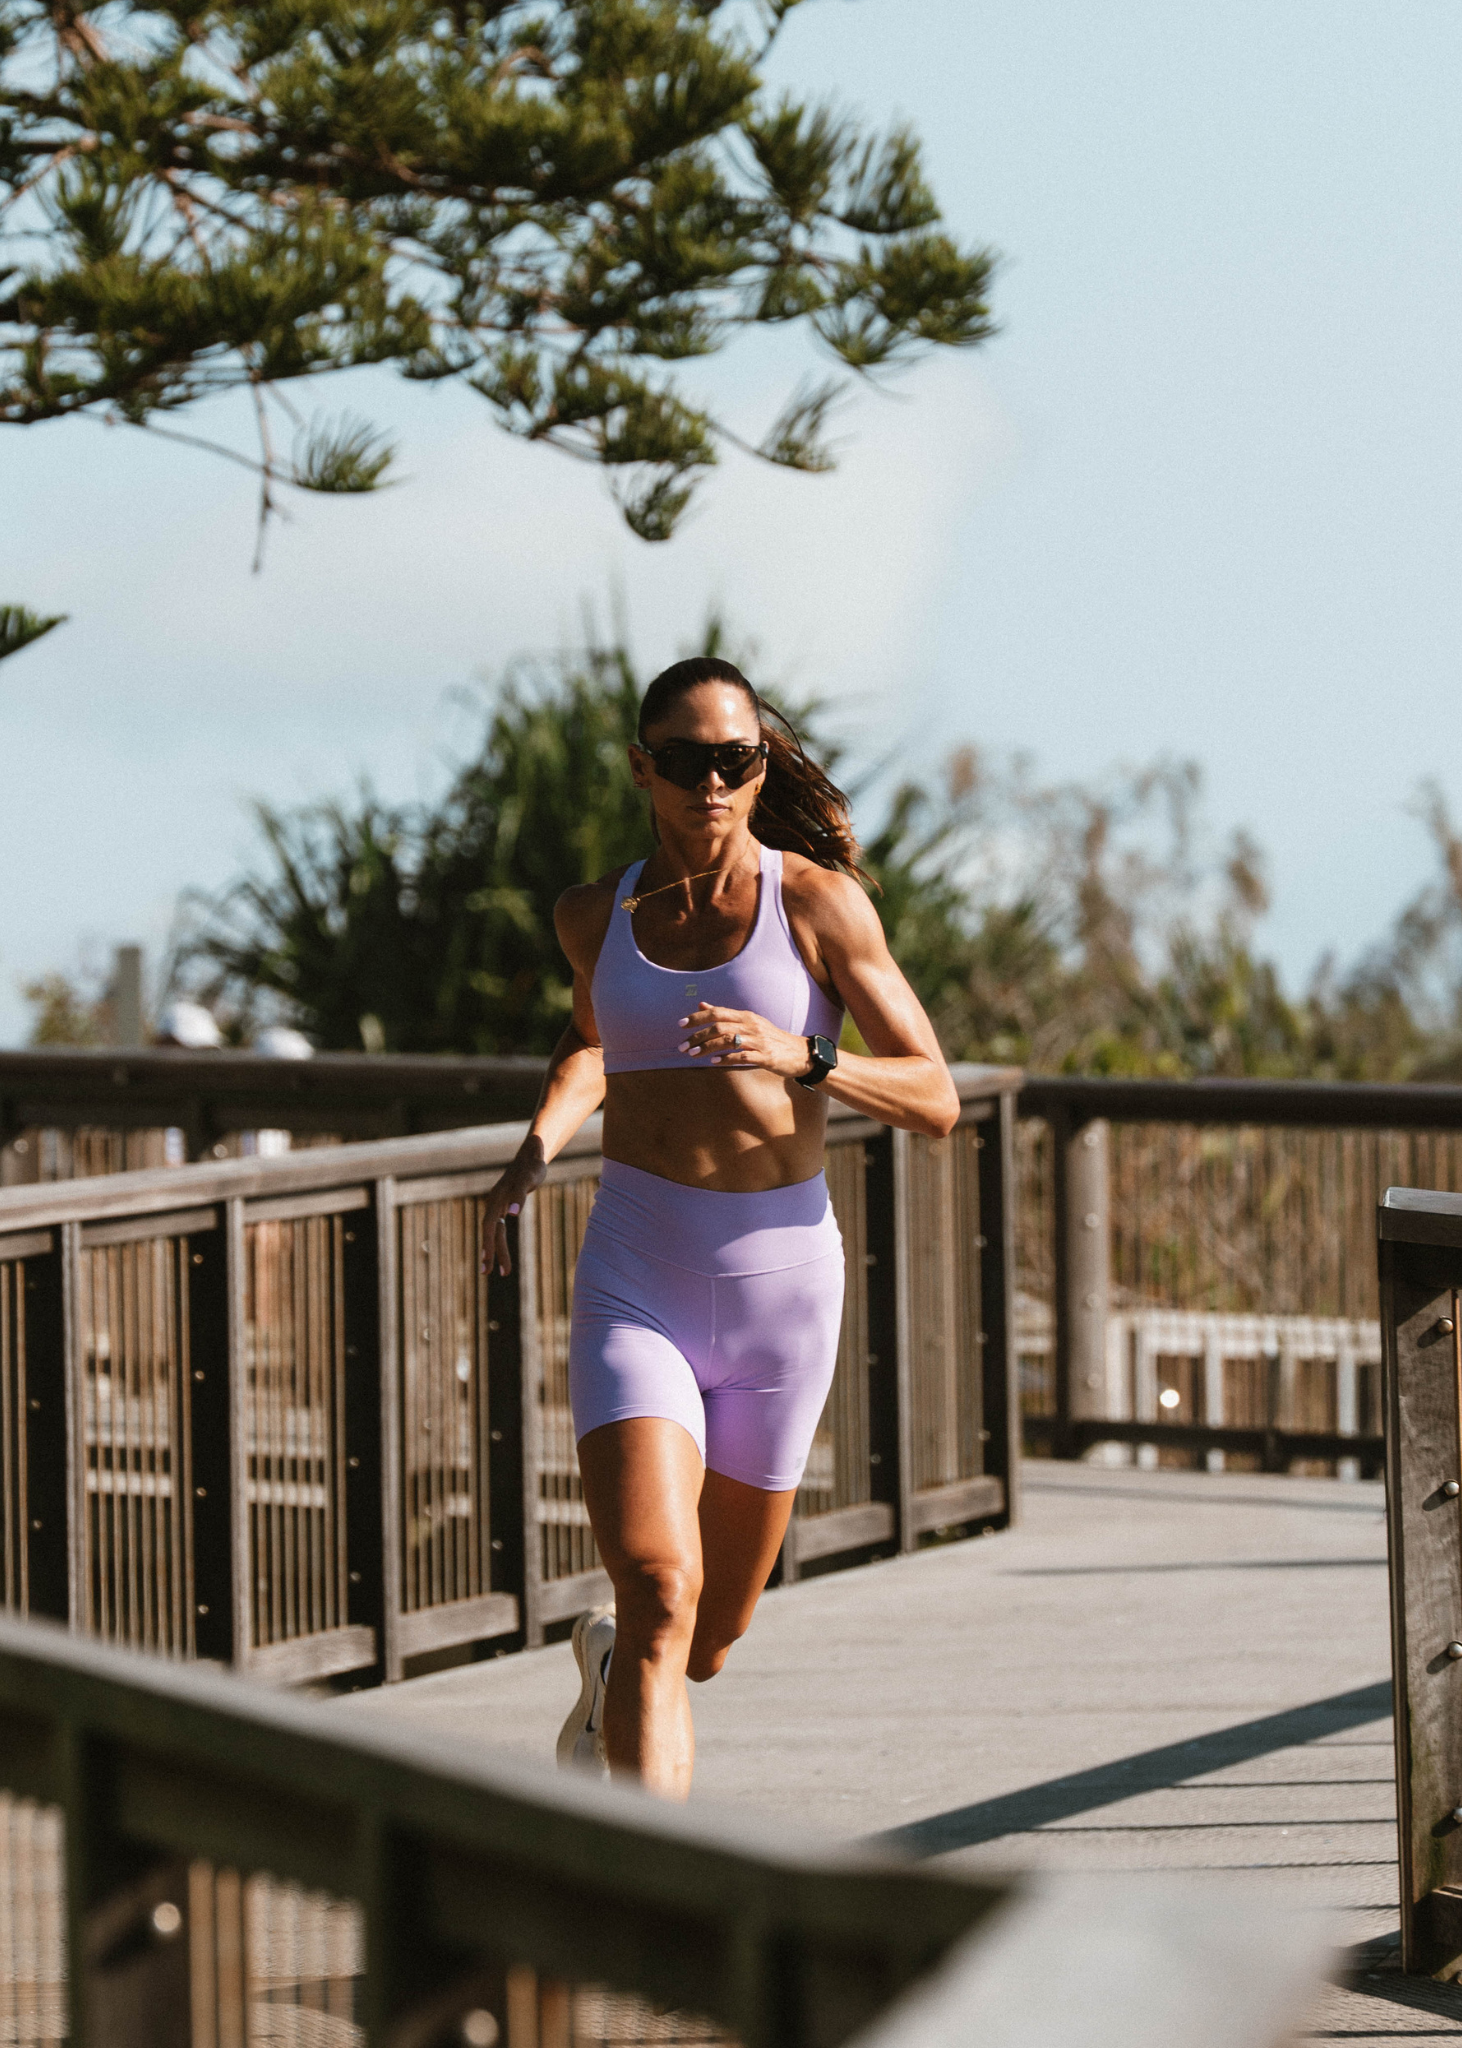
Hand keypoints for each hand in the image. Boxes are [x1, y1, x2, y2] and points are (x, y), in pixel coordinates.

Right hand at [480, 1138, 548, 1276]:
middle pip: (490, 1232)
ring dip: (496, 1251)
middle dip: (489, 1252)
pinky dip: (500, 1242)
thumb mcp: (529, 1179)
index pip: (489, 1225)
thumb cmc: (532, 1166)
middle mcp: (495, 1202)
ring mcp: (499, 1205)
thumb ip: (519, 1196)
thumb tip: (511, 1215)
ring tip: (502, 1271)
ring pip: (495, 1232)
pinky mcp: (504, 1206)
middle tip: (487, 1273)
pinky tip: (502, 1254)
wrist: (532, 1155)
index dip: (488, 1242)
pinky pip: (500, 1229)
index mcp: (497, 1198)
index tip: (487, 1259)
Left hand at [676, 1003, 812, 1080]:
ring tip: (693, 1055)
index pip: (718, 1012)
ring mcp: (759, 1041)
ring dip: (707, 1048)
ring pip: (728, 1040)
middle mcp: (752, 1025)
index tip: (681, 1024)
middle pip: (719, 1027)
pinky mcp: (765, 1056)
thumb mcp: (749, 1023)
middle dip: (698, 1036)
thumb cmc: (771, 1038)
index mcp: (746, 1016)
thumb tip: (701, 1004)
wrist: (799, 1053)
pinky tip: (714, 1063)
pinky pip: (742, 1056)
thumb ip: (725, 1015)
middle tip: (683, 1047)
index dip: (698, 1017)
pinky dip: (726, 1059)